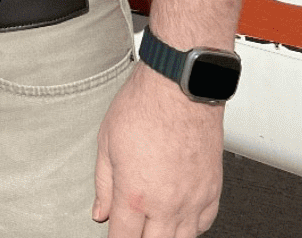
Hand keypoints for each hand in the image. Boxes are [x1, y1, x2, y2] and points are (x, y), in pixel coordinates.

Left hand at [93, 63, 223, 236]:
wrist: (179, 90)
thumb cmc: (144, 107)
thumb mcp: (106, 143)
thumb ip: (103, 184)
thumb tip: (100, 212)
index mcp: (134, 194)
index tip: (113, 233)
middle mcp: (166, 204)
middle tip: (133, 227)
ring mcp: (192, 201)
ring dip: (165, 236)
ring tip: (153, 224)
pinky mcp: (211, 193)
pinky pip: (203, 225)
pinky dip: (190, 227)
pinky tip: (179, 218)